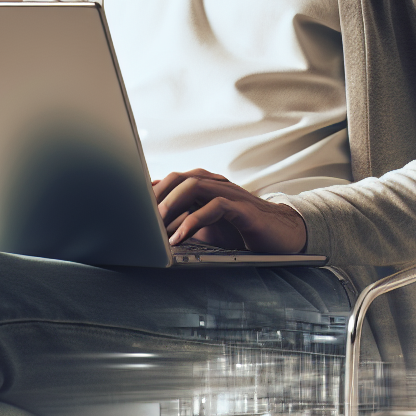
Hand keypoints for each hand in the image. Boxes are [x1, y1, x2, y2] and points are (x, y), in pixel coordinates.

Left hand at [153, 168, 307, 253]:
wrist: (283, 235)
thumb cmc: (242, 230)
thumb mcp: (207, 226)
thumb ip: (184, 221)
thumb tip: (154, 229)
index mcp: (205, 186)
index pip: (173, 179)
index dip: (151, 188)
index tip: (132, 204)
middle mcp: (216, 184)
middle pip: (179, 178)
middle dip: (157, 195)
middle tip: (140, 216)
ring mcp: (229, 194)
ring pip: (194, 186)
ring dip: (171, 205)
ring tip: (156, 226)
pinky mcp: (243, 209)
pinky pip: (215, 207)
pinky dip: (194, 221)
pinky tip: (179, 237)